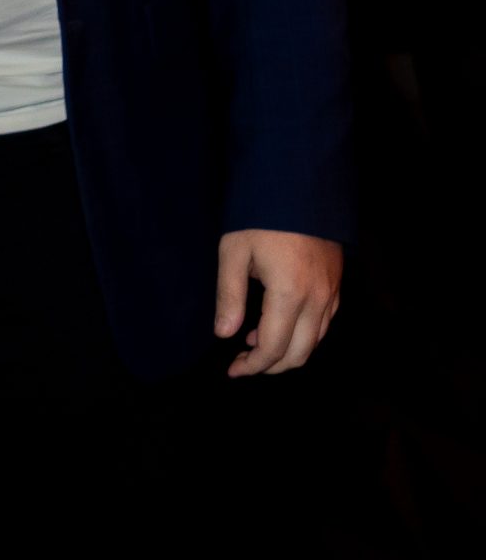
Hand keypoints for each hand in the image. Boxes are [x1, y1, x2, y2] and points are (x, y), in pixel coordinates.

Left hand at [216, 228, 342, 376]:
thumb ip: (229, 296)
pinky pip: (324, 325)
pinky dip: (303, 336)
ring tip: (253, 343)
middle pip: (300, 354)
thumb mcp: (233, 253)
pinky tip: (278, 325)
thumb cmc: (259, 219)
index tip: (232, 370)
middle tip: (242, 363)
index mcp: (289, 295)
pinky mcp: (337, 286)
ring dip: (287, 352)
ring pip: (315, 342)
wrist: (299, 188)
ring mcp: (332, 294)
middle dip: (270, 366)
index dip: (252, 365)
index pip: (273, 347)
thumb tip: (223, 335)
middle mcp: (317, 300)